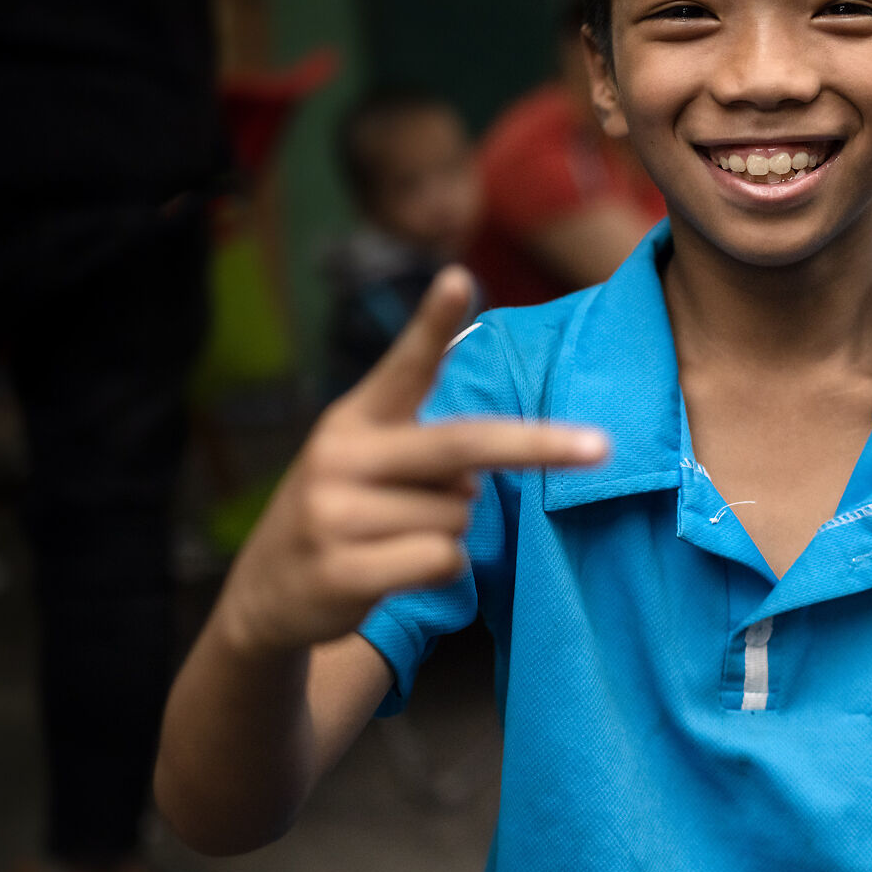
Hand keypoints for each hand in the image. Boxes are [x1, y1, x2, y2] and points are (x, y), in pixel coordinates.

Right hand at [215, 267, 605, 658]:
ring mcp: (334, 514)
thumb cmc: (347, 513)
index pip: (403, 365)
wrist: (270, 593)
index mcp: (354, 418)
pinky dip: (442, 567)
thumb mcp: (366, 460)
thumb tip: (483, 464)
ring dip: (450, 529)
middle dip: (537, 446)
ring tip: (395, 537)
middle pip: (462, 445)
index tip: (458, 278)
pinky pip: (442, 559)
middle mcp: (341, 456)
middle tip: (601, 447)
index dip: (432, 323)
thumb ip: (422, 442)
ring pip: (459, 514)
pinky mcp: (340, 570)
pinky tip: (392, 570)